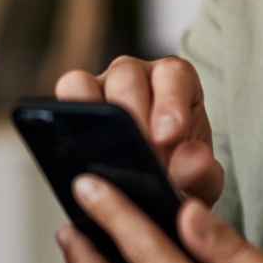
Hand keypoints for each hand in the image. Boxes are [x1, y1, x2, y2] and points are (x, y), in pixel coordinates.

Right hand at [56, 57, 223, 206]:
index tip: (168, 138)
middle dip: (132, 118)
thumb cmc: (181, 173)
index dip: (169, 103)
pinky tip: (77, 153)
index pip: (173, 76)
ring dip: (93, 116)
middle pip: (127, 77)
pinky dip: (65, 119)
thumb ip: (199, 171)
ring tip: (104, 157)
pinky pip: (64, 96)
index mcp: (176, 81)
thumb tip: (193, 161)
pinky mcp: (75, 102)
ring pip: (86, 82)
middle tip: (138, 157)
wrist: (156, 188)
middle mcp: (138, 75)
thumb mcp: (199, 179)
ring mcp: (102, 85)